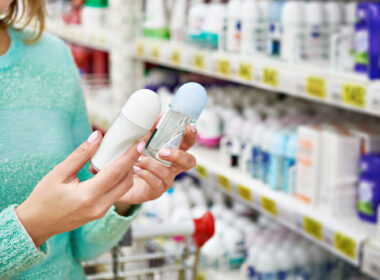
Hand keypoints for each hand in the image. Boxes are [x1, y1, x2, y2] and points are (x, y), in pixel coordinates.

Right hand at [16, 131, 144, 246]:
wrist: (37, 224)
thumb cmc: (44, 198)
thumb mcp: (59, 173)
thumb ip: (81, 154)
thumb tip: (98, 136)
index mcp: (88, 196)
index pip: (116, 172)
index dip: (130, 156)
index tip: (140, 143)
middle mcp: (99, 206)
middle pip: (126, 181)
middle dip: (132, 163)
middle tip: (133, 146)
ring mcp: (101, 212)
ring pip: (123, 189)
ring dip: (127, 172)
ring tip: (123, 155)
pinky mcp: (101, 213)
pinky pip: (116, 194)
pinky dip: (119, 180)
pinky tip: (113, 168)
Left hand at [114, 125, 196, 213]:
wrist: (119, 180)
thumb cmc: (133, 159)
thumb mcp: (140, 143)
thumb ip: (149, 132)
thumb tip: (156, 118)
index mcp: (172, 153)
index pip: (187, 143)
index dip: (191, 136)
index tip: (189, 127)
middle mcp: (173, 167)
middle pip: (189, 162)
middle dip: (178, 155)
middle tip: (162, 151)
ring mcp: (166, 180)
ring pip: (168, 173)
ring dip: (153, 165)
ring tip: (140, 160)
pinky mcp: (155, 191)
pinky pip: (156, 183)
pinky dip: (146, 174)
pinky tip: (136, 169)